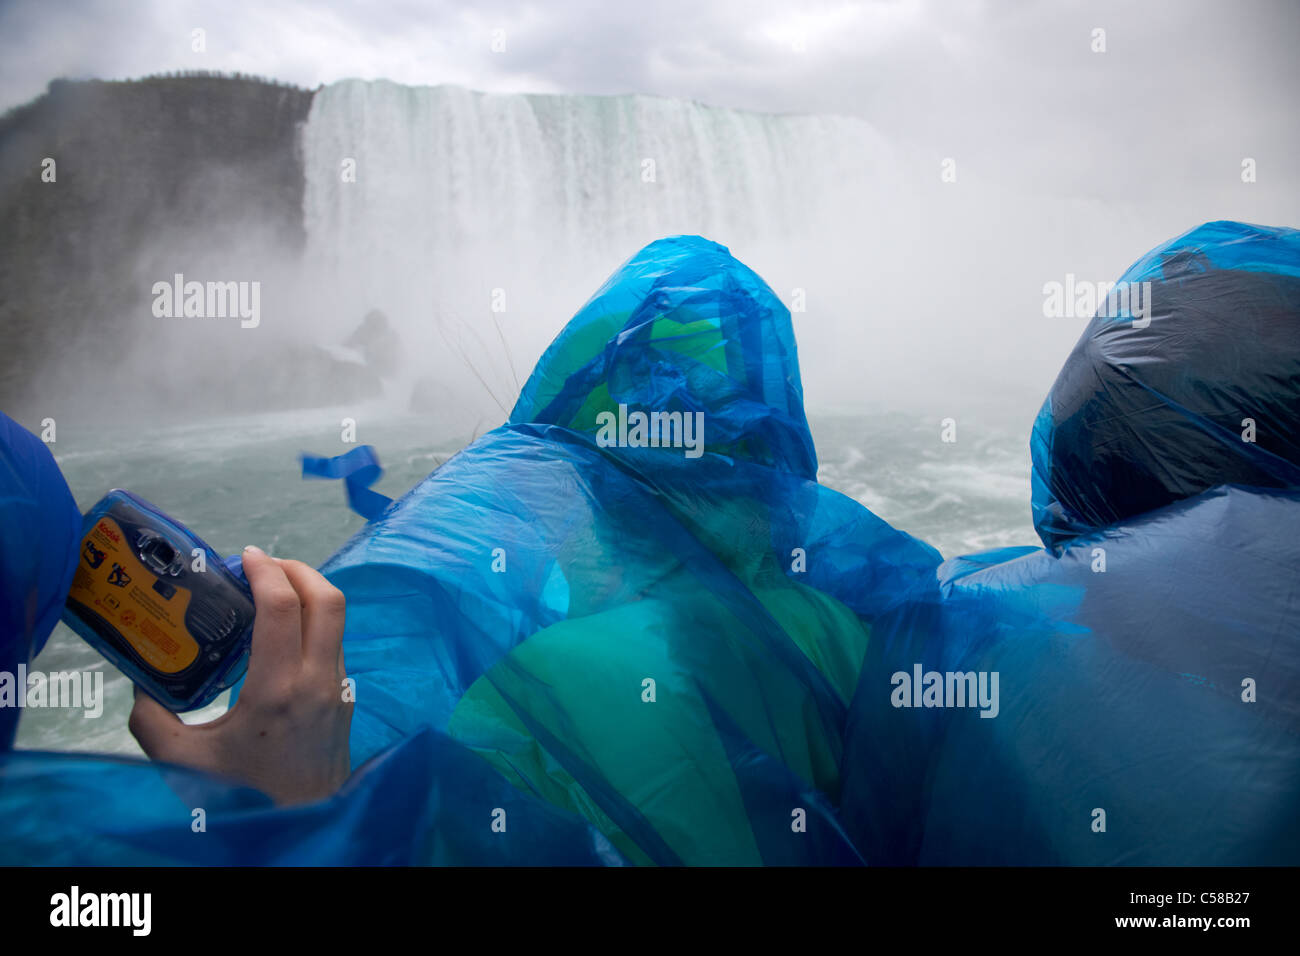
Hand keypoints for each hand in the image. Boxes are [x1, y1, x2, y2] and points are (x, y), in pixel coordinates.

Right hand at [129, 545, 352, 804]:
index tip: (244, 556)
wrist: (301, 831)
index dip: (266, 571)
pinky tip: (282, 634)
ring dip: (308, 594)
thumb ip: (151, 720)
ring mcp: (339, 690)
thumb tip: (139, 683)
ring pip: (338, 620)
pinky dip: (314, 623)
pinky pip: (335, 645)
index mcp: (279, 690)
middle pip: (328, 599)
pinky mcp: (347, 700)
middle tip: (262, 565)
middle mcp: (319, 682)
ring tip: (270, 592)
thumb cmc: (242, 800)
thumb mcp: (184, 763)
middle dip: (297, 569)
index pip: (284, 607)